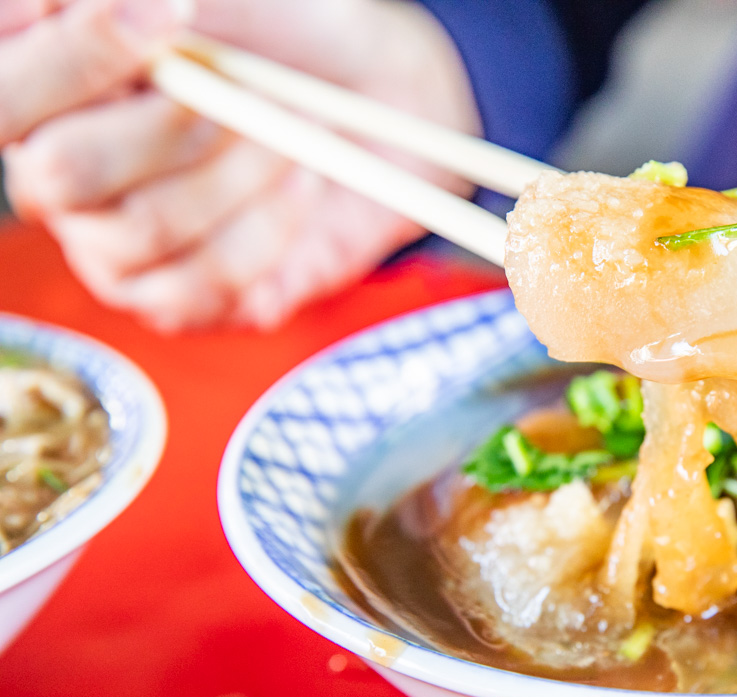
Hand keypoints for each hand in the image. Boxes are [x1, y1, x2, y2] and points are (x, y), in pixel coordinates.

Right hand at [2, 0, 479, 330]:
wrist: (371, 93)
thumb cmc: (280, 25)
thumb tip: (110, 3)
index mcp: (45, 84)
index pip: (7, 90)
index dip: (76, 57)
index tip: (169, 15)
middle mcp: (57, 170)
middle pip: (62, 173)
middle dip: (172, 127)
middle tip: (244, 87)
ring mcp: (111, 244)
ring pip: (145, 230)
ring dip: (240, 173)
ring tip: (296, 129)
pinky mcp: (178, 298)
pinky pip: (203, 284)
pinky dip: (270, 227)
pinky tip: (303, 184)